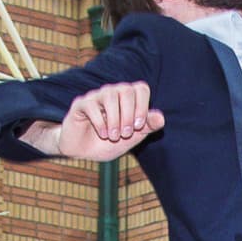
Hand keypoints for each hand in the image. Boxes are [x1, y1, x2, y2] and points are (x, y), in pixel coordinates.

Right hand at [45, 80, 162, 161]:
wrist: (85, 152)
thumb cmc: (111, 141)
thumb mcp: (133, 136)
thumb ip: (147, 126)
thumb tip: (161, 118)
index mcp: (128, 98)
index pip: (141, 88)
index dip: (143, 106)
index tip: (139, 126)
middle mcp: (113, 92)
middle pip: (126, 90)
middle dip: (128, 114)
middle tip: (126, 133)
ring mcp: (96, 97)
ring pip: (109, 95)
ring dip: (114, 119)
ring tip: (114, 136)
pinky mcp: (81, 104)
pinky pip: (91, 105)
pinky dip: (99, 122)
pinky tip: (102, 134)